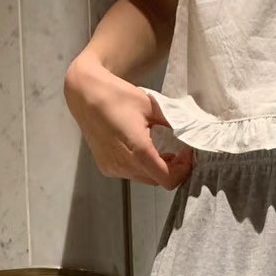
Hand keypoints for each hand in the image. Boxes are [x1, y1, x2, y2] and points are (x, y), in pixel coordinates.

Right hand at [63, 51, 193, 188]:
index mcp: (138, 150)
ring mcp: (113, 168)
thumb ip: (172, 123)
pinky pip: (130, 174)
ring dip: (156, 169)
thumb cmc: (118, 95)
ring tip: (161, 151)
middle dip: (172, 169)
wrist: (85, 94)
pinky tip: (141, 151)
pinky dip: (141, 167)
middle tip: (178, 152)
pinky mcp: (106, 167)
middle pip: (157, 180)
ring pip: (144, 179)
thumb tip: (190, 133)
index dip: (182, 171)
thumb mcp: (152, 106)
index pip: (168, 179)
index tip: (186, 154)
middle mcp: (124, 164)